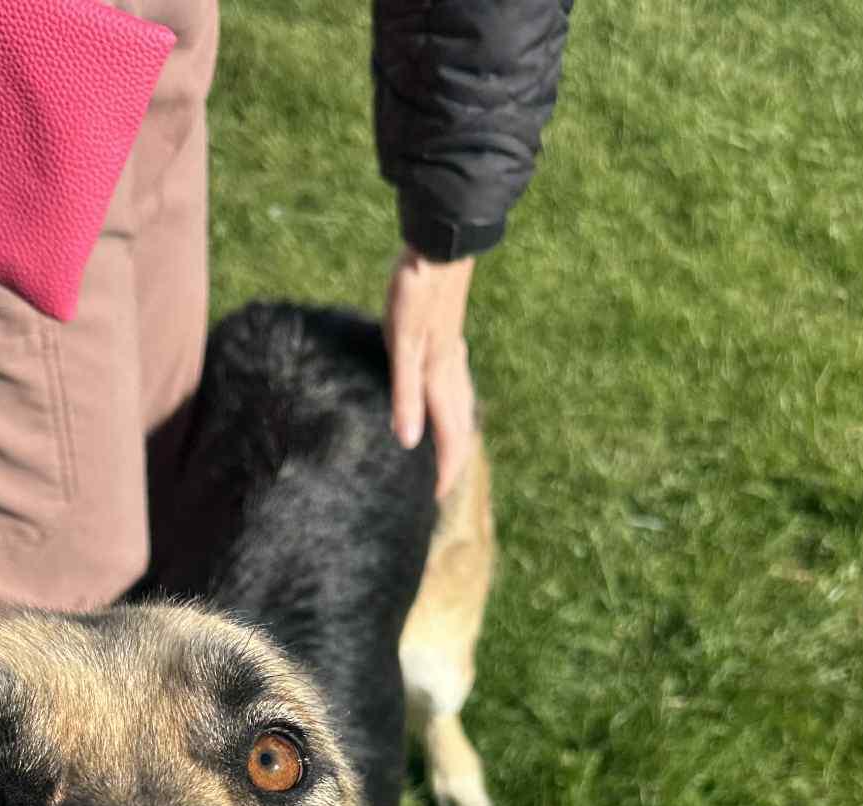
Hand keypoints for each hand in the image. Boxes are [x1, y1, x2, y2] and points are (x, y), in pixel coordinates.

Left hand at [384, 247, 476, 498]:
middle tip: (441, 487)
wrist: (438, 247)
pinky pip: (454, 388)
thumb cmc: (415, 294)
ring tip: (443, 456)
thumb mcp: (401, 347)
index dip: (444, 472)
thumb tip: (407, 442)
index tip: (436, 500)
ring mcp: (453, 356)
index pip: (450, 439)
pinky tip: (438, 404)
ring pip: (460, 407)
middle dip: (453, 460)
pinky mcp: (448, 341)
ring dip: (454, 436)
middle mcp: (454, 371)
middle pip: (460, 428)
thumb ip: (404, 395)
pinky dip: (451, 410)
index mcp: (442, 379)